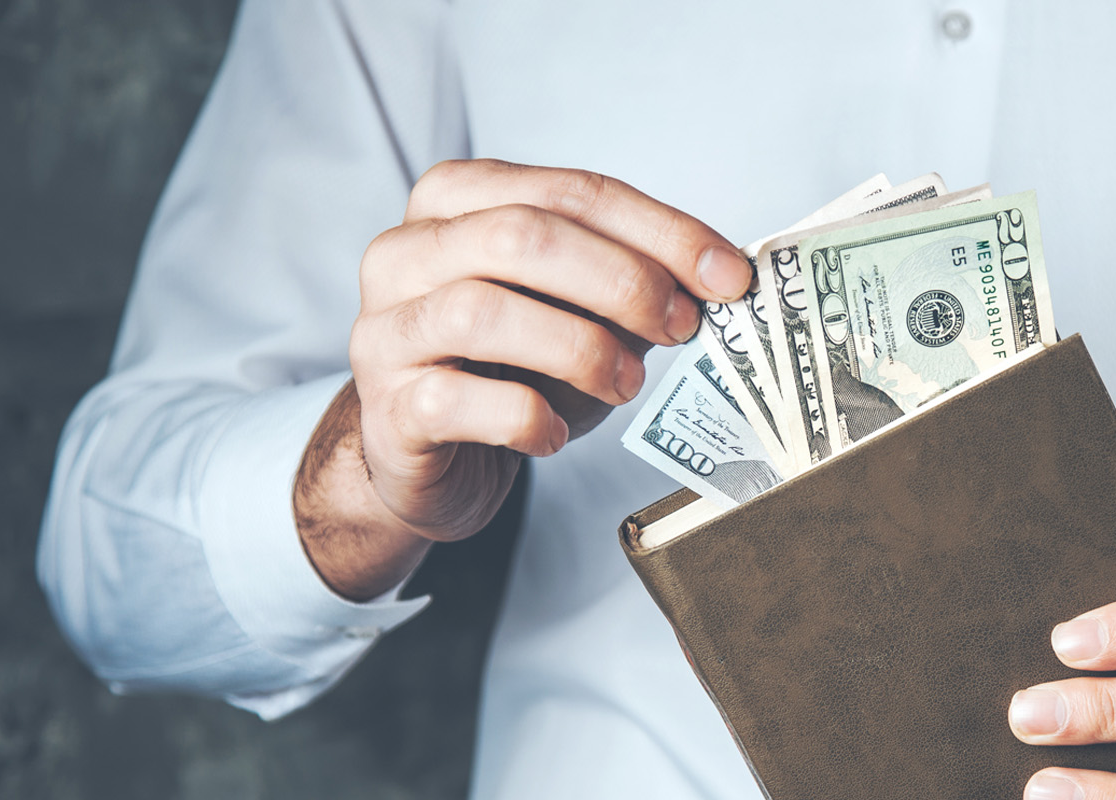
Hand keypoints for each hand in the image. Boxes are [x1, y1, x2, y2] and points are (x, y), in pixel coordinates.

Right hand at [294, 159, 750, 597]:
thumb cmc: (509, 371)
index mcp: (457, 200)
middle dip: (623, 280)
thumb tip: (715, 280)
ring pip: (483, 311)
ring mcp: (386, 328)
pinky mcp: (386, 406)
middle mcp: (406, 251)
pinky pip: (458, 400)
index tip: (729, 276)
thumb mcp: (578, 313)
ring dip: (580, 348)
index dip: (661, 231)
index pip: (572, 191)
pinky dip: (525, 417)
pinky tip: (554, 434)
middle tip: (681, 327)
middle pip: (523, 234)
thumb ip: (630, 283)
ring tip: (626, 384)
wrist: (426, 461)